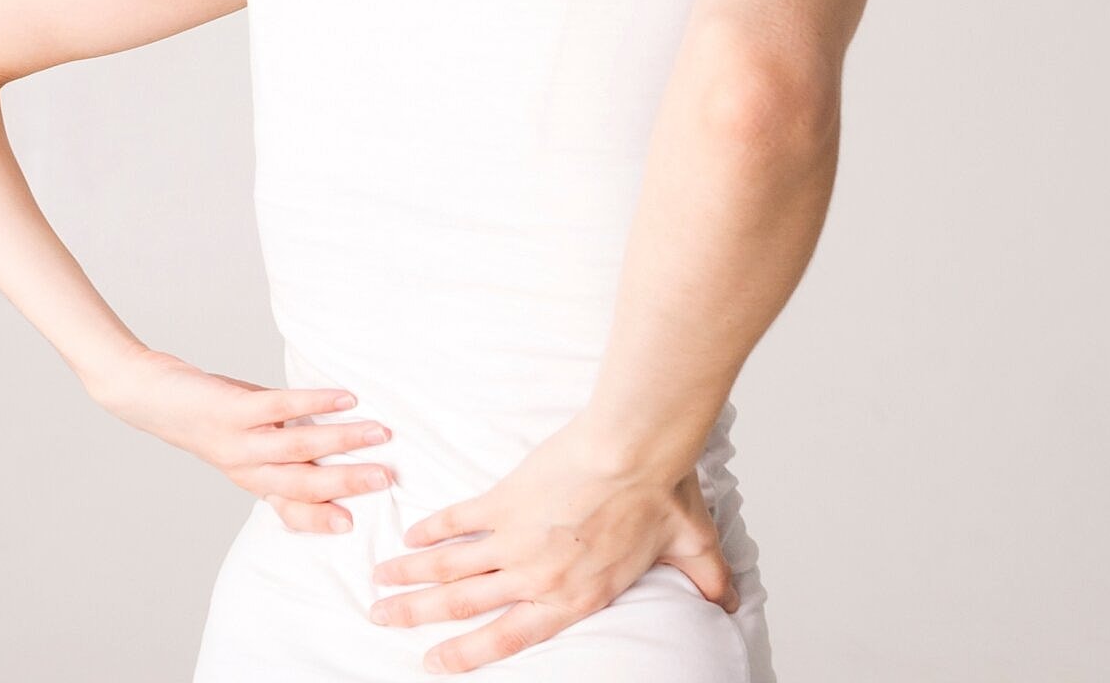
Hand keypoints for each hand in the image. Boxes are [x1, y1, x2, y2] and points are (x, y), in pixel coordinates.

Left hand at [83, 345, 395, 533]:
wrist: (145, 396)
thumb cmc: (204, 414)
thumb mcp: (244, 438)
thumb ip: (281, 441)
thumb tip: (333, 435)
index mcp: (250, 478)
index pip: (289, 508)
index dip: (320, 519)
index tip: (353, 526)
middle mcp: (245, 467)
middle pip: (302, 483)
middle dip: (347, 483)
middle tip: (386, 480)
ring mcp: (238, 440)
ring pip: (298, 448)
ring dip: (343, 442)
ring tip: (379, 434)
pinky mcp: (233, 410)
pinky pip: (280, 408)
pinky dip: (315, 404)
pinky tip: (344, 399)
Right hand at [363, 417, 736, 674]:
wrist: (634, 448)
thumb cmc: (661, 493)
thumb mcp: (690, 546)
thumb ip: (705, 580)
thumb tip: (731, 602)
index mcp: (574, 596)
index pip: (508, 637)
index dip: (466, 653)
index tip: (432, 661)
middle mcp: (537, 576)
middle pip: (462, 606)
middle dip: (416, 617)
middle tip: (382, 619)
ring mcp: (515, 539)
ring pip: (449, 568)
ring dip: (410, 577)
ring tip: (378, 582)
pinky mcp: (505, 500)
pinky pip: (459, 520)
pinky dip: (432, 530)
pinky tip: (409, 536)